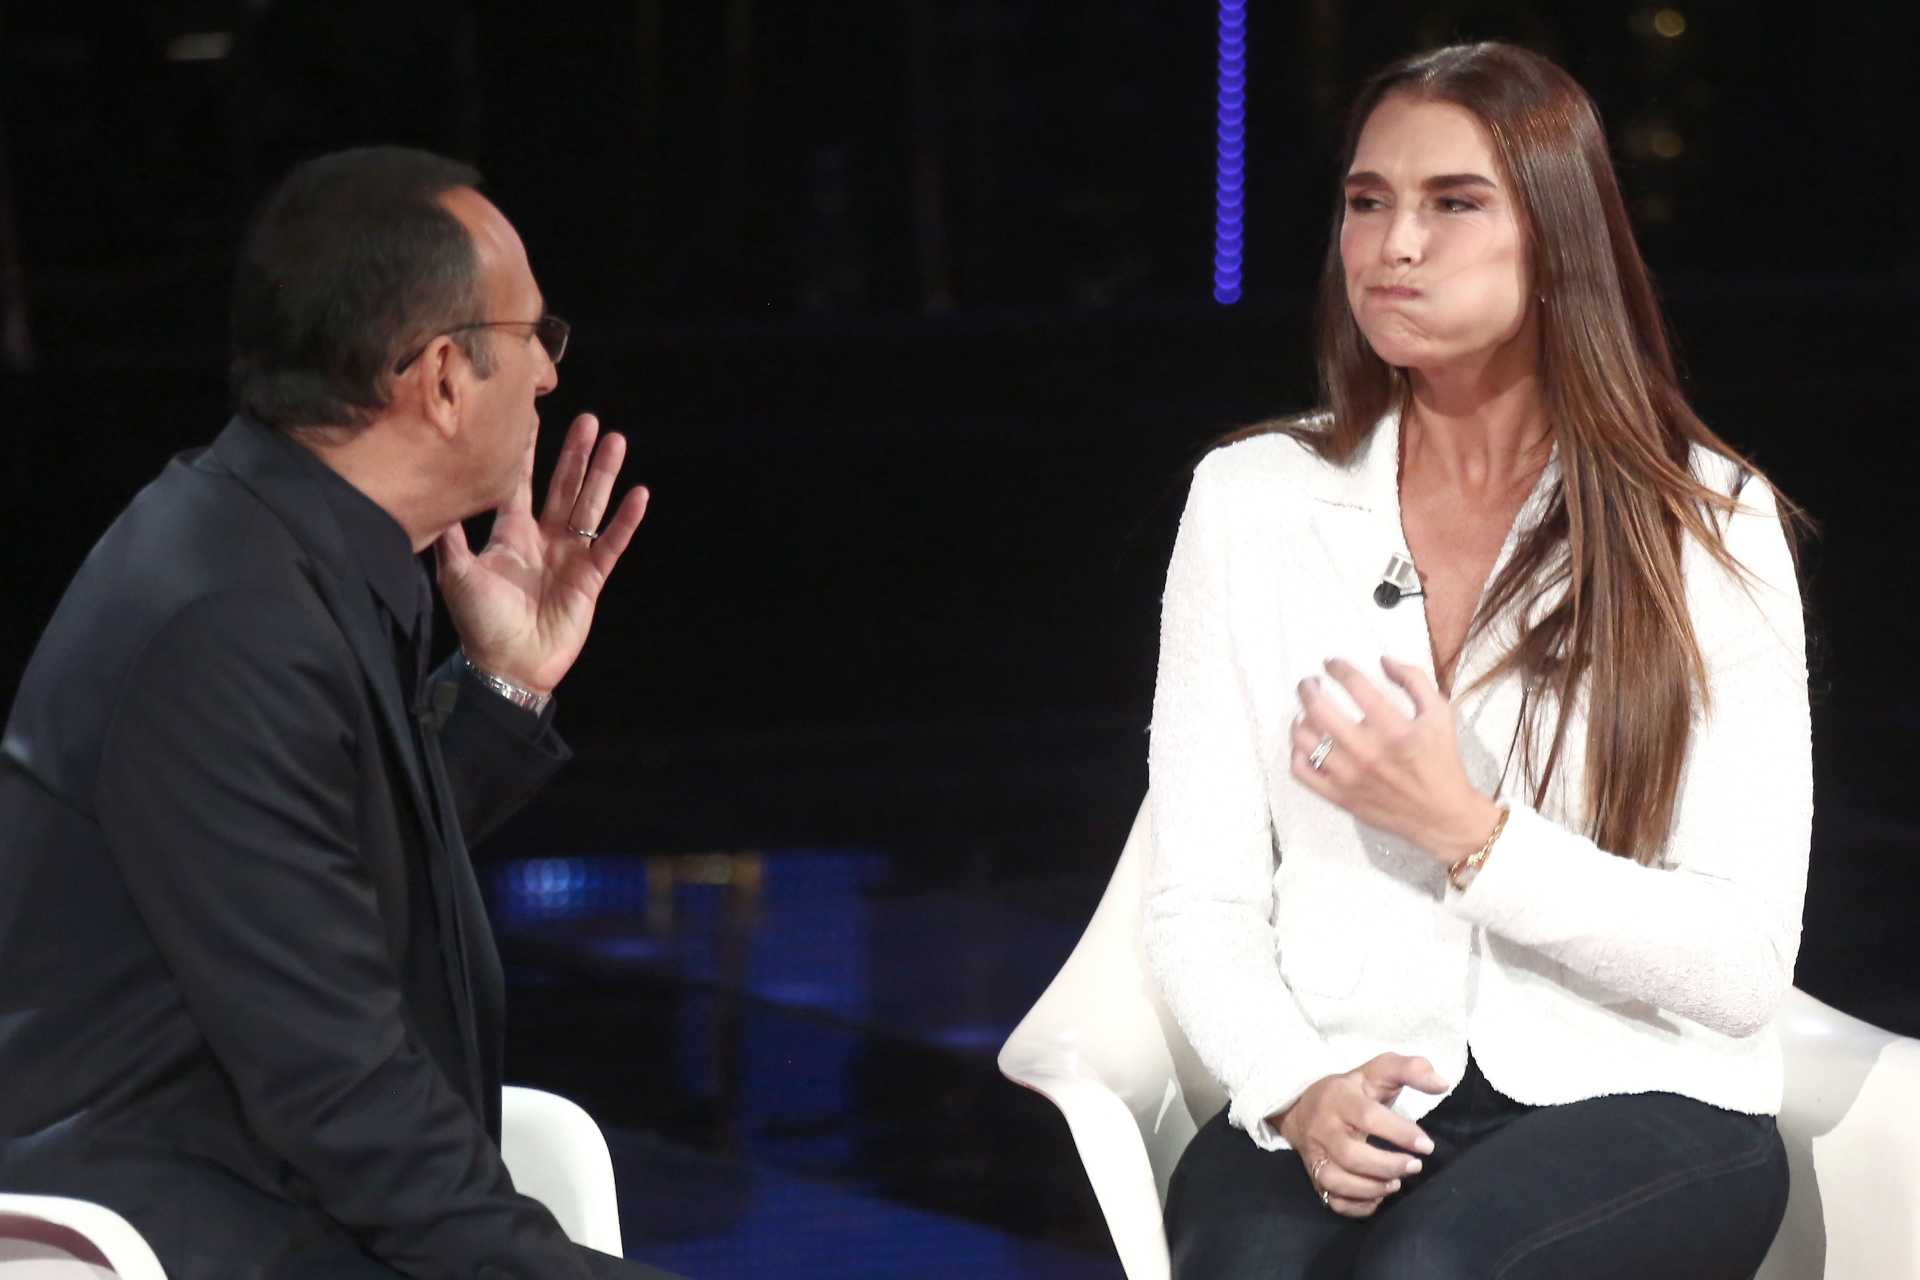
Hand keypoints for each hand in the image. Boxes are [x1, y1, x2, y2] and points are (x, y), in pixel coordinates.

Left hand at [435, 413, 648, 692]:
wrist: (507, 664)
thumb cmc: (479, 622)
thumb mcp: (456, 574)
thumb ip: (452, 536)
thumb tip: (436, 494)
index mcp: (511, 533)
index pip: (522, 484)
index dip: (528, 453)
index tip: (532, 416)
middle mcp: (543, 538)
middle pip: (564, 486)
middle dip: (576, 454)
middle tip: (589, 419)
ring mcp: (570, 556)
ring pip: (590, 506)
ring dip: (603, 475)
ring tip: (616, 441)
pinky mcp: (591, 577)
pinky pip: (611, 543)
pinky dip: (626, 521)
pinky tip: (638, 495)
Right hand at [1275, 1052, 1446, 1216]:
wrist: (1302, 1109)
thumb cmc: (1352, 1091)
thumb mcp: (1377, 1071)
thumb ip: (1410, 1070)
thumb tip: (1442, 1083)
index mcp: (1339, 1098)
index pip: (1368, 1117)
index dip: (1400, 1133)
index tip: (1427, 1145)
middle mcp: (1323, 1128)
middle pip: (1350, 1155)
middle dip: (1388, 1166)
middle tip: (1415, 1166)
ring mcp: (1315, 1155)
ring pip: (1337, 1181)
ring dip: (1372, 1188)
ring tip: (1397, 1183)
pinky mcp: (1313, 1177)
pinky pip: (1333, 1200)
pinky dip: (1359, 1205)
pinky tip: (1378, 1195)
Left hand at [1290, 657, 1502, 865]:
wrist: (1442, 816)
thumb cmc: (1442, 763)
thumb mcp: (1440, 714)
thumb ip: (1414, 680)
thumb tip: (1383, 659)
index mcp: (1393, 729)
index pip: (1354, 685)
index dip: (1337, 667)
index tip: (1331, 663)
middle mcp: (1367, 752)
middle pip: (1318, 710)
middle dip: (1308, 688)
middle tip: (1309, 683)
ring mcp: (1349, 776)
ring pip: (1304, 739)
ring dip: (1299, 719)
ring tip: (1306, 712)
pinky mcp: (1339, 796)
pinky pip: (1301, 771)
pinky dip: (1296, 752)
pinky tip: (1306, 743)